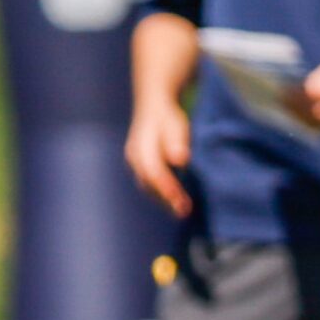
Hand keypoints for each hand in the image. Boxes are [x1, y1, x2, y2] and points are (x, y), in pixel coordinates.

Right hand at [124, 98, 193, 217]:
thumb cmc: (168, 117)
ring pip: (148, 186)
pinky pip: (149, 184)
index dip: (166, 187)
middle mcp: (134, 157)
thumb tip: (180, 159)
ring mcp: (135, 162)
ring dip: (164, 200)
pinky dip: (161, 194)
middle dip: (166, 198)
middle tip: (184, 211)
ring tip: (183, 211)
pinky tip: (175, 202)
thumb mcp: (175, 125)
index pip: (153, 171)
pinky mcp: (140, 166)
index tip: (179, 200)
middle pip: (149, 182)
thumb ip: (177, 141)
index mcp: (142, 146)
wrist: (153, 108)